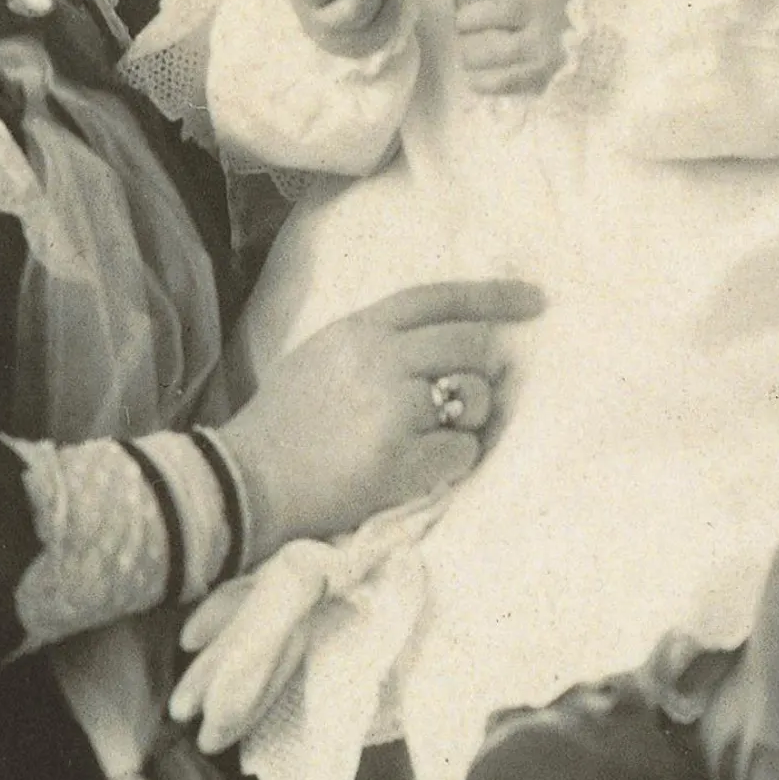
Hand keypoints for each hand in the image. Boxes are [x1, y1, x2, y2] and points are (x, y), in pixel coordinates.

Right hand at [209, 277, 541, 549]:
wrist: (244, 482)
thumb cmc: (281, 424)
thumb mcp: (320, 356)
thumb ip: (375, 342)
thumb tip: (444, 341)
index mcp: (357, 329)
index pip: (438, 298)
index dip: (492, 296)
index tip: (534, 301)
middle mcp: (379, 360)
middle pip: (470, 345)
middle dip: (481, 372)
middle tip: (464, 399)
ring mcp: (393, 410)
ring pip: (476, 398)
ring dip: (469, 420)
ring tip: (430, 438)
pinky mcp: (403, 460)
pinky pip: (464, 451)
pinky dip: (451, 462)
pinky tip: (418, 468)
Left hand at [443, 0, 575, 97]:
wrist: (599, 31)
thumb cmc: (550, 4)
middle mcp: (537, 10)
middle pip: (477, 15)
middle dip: (463, 22)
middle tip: (469, 26)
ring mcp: (540, 43)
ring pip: (480, 51)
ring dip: (468, 53)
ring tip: (475, 52)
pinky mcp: (542, 72)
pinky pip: (496, 81)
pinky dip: (479, 80)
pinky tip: (479, 76)